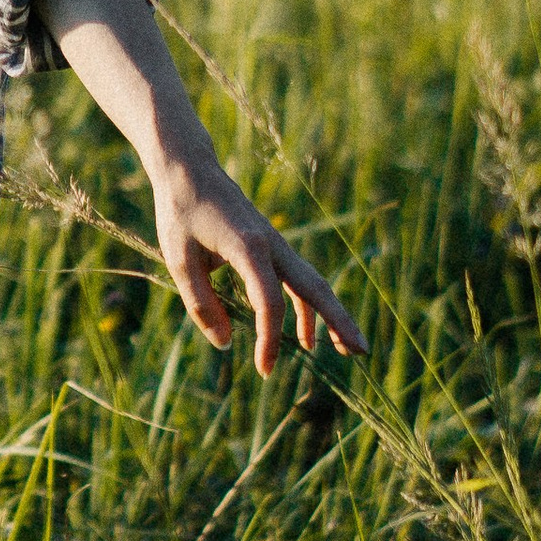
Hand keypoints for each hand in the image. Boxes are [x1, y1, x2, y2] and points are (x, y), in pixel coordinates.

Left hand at [152, 156, 366, 372]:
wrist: (190, 170)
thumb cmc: (181, 213)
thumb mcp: (180, 260)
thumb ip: (201, 304)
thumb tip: (225, 344)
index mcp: (248, 247)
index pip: (270, 302)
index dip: (270, 339)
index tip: (264, 369)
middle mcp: (272, 245)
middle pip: (314, 287)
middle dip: (338, 321)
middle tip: (361, 352)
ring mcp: (275, 244)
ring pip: (312, 283)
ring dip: (330, 316)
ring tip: (347, 350)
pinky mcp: (271, 246)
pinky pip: (296, 280)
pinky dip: (306, 307)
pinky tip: (307, 336)